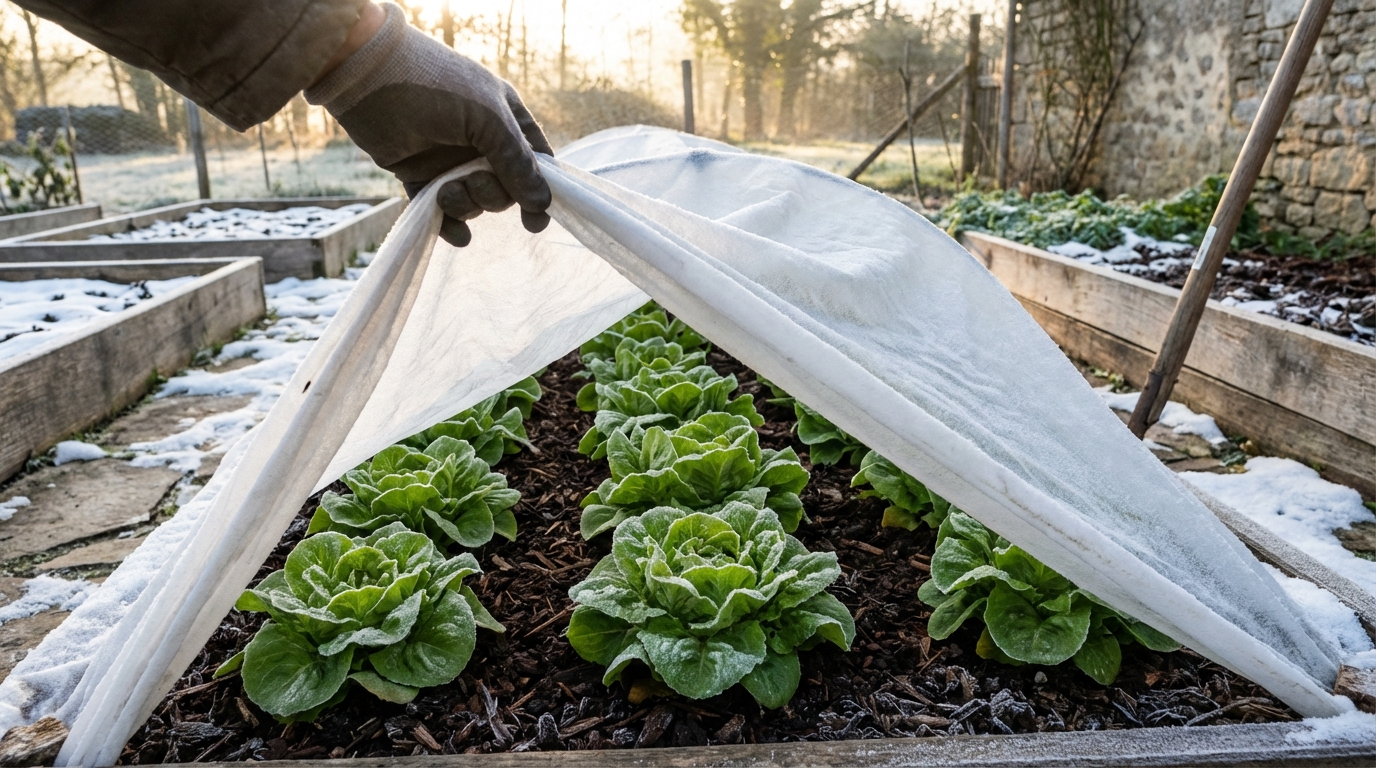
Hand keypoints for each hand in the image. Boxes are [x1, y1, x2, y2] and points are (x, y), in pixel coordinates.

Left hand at [306, 2, 551, 246]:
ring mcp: (450, 160)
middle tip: (473, 181)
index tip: (535, 219)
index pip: (535, 160)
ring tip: (445, 191)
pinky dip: (449, 225)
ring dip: (465, 205)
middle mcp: (480, 141)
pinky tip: (454, 234)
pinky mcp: (420, 176)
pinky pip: (442, 211)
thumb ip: (517, 161)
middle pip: (505, 188)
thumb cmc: (436, 87)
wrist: (367, 77)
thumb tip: (542, 203)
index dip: (539, 190)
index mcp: (504, 118)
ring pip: (474, 201)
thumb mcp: (488, 118)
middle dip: (492, 194)